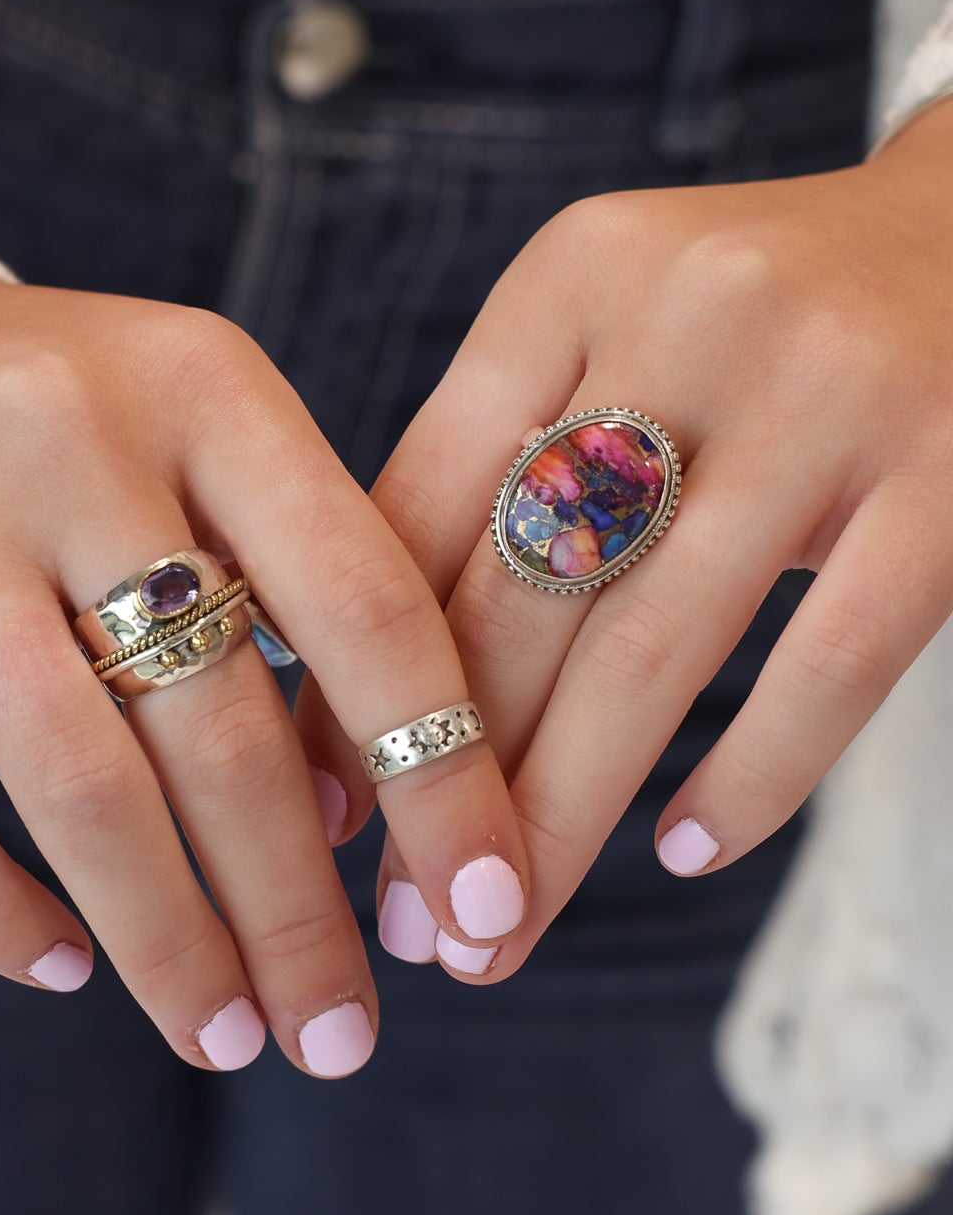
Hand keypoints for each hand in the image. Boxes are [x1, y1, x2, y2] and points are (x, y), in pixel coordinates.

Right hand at [0, 263, 528, 1071]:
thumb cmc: (28, 423)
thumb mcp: (180, 435)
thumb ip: (282, 580)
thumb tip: (366, 815)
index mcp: (204, 386)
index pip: (365, 605)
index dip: (444, 777)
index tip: (488, 914)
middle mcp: (69, 433)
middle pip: (223, 726)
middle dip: (297, 913)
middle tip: (340, 1036)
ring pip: (79, 784)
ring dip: (168, 942)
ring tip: (223, 1035)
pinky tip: (59, 967)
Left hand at [294, 99, 952, 977]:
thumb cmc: (756, 330)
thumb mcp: (614, 337)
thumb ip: (501, 470)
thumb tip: (352, 693)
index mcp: (570, 279)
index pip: (418, 514)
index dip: (357, 684)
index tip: (324, 819)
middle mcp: (685, 317)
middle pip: (518, 602)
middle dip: (443, 789)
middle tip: (407, 927)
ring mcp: (826, 396)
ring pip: (652, 654)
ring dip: (562, 817)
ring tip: (503, 935)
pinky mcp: (949, 475)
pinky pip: (828, 666)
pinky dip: (748, 776)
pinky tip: (682, 850)